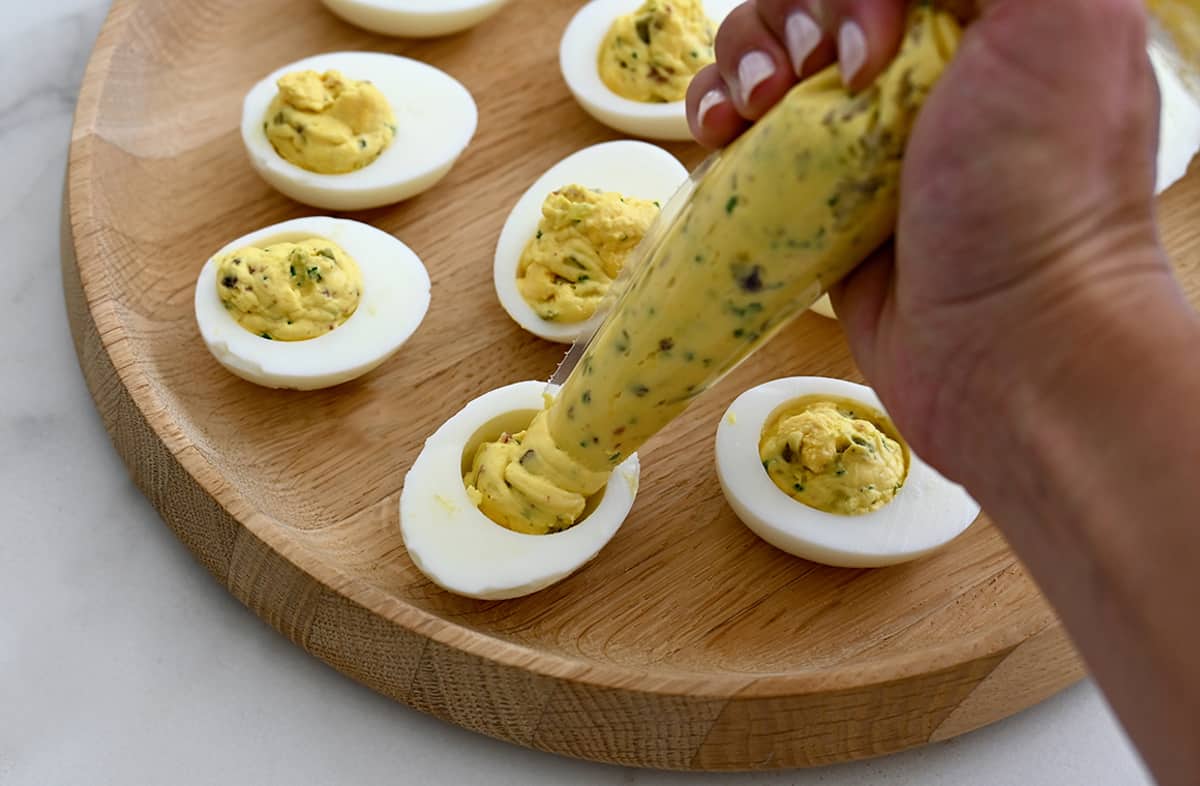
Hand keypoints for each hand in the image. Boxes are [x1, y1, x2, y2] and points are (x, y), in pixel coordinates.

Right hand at [685, 0, 1166, 477]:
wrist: (1006, 346)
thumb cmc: (1039, 195)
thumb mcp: (1056, 25)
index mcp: (982, 17)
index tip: (868, 46)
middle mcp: (920, 64)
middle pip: (814, 3)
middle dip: (790, 19)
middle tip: (806, 76)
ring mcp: (861, 131)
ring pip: (766, 51)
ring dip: (739, 59)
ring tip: (752, 107)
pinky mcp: (813, 191)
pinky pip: (743, 127)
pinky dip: (715, 111)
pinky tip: (720, 133)